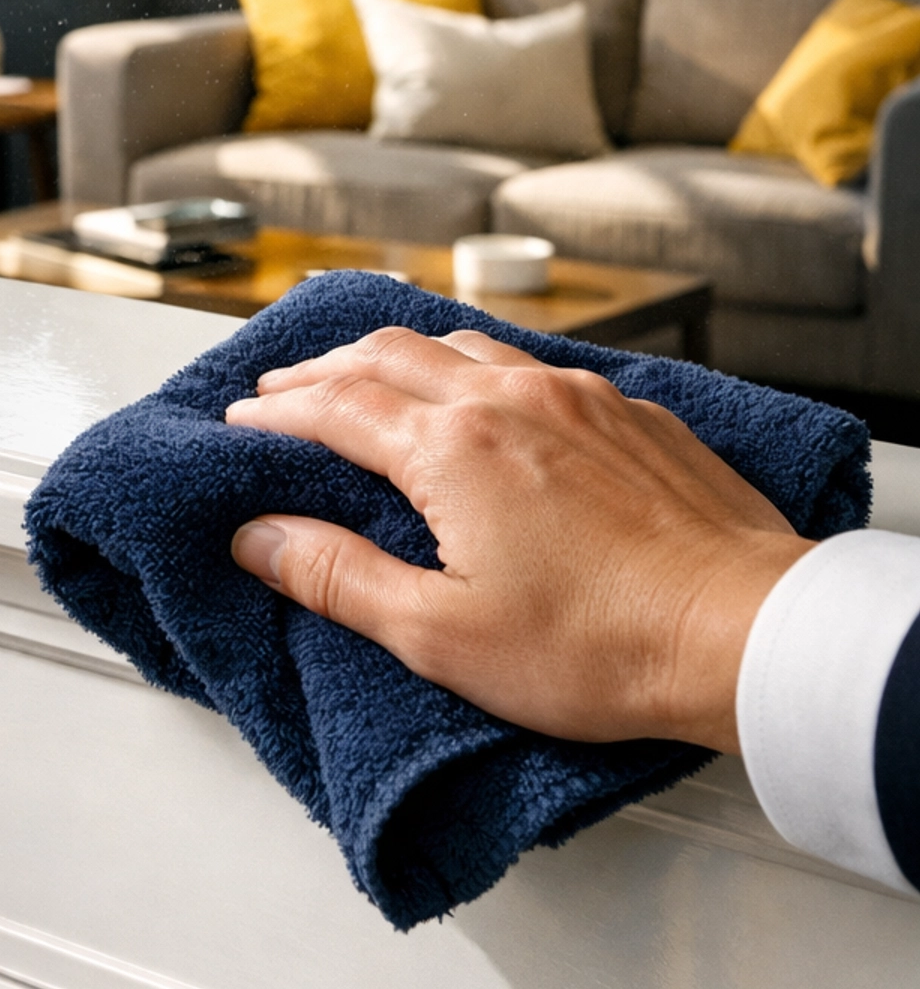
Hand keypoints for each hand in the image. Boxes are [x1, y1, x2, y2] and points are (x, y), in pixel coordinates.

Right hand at [226, 326, 813, 751]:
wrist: (745, 631)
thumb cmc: (603, 645)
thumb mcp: (442, 634)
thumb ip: (338, 577)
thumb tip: (257, 537)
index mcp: (452, 447)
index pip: (335, 408)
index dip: (278, 414)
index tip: (243, 425)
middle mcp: (509, 398)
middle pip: (390, 355)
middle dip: (324, 368)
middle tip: (282, 386)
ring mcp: (576, 397)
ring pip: (463, 342)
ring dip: (399, 353)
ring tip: (368, 371)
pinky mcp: (629, 413)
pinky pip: (530, 361)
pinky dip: (476, 362)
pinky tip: (484, 386)